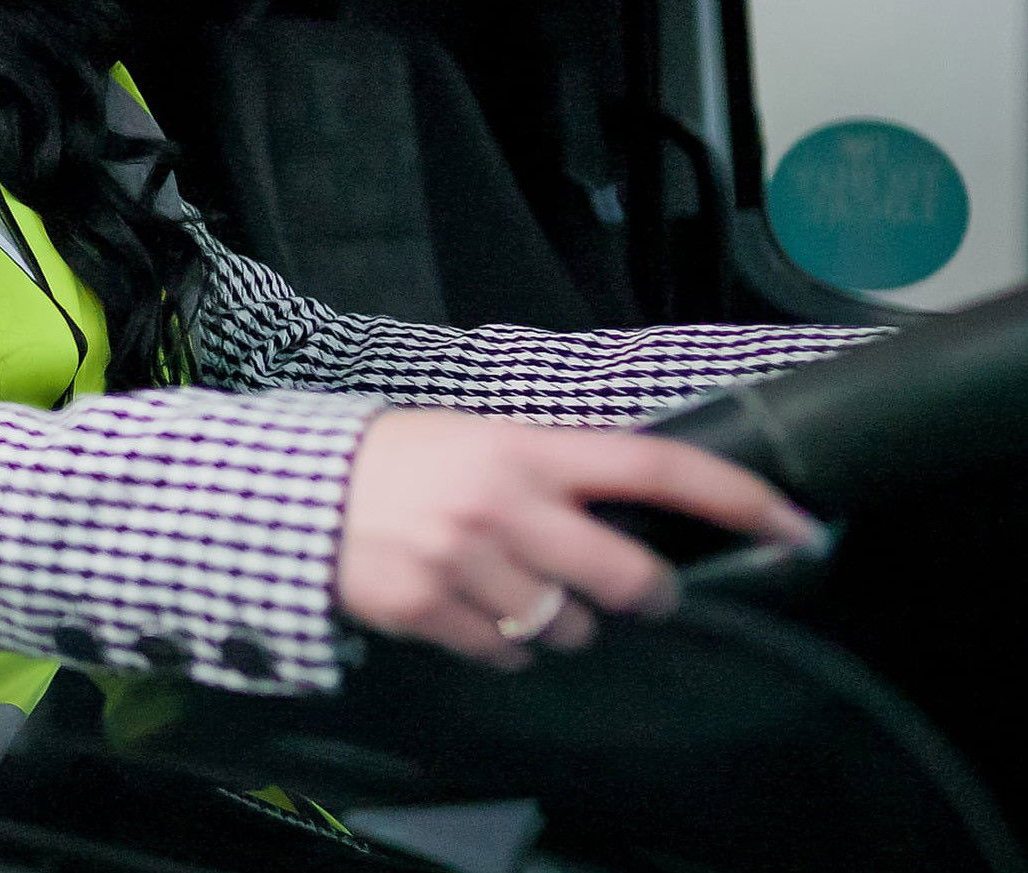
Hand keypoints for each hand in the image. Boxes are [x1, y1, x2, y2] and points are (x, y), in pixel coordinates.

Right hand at [336, 408, 824, 669]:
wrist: (292, 491)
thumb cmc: (395, 460)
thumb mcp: (477, 438)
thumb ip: (551, 469)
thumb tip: (635, 513)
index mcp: (526, 447)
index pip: (657, 467)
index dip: (737, 498)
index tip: (798, 525)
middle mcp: (505, 503)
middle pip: (628, 578)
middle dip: (642, 595)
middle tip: (630, 590)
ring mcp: (466, 561)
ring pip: (568, 627)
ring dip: (557, 621)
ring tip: (513, 589)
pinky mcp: (430, 610)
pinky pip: (507, 654)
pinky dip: (504, 644)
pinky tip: (472, 611)